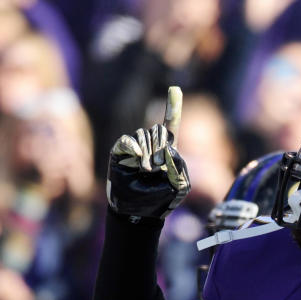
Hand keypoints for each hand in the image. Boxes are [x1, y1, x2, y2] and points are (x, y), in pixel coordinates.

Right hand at [106, 86, 190, 219]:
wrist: (137, 211)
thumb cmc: (160, 200)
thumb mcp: (179, 186)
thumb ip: (180, 166)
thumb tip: (169, 148)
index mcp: (167, 151)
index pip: (170, 126)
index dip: (172, 108)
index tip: (174, 87)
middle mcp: (150, 145)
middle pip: (158, 131)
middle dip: (161, 150)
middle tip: (157, 170)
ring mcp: (135, 147)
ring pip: (145, 136)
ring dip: (149, 156)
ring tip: (146, 173)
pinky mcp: (121, 151)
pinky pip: (130, 141)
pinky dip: (136, 151)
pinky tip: (139, 164)